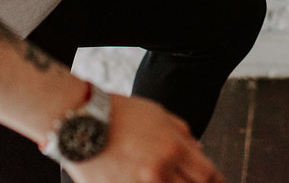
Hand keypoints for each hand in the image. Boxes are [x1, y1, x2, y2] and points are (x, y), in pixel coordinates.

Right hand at [65, 94, 223, 182]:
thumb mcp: (158, 114)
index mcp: (173, 148)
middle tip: (190, 180)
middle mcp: (160, 171)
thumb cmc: (121, 112)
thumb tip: (199, 150)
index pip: (208, 175)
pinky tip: (145, 180)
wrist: (81, 120)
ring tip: (164, 178)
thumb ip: (182, 133)